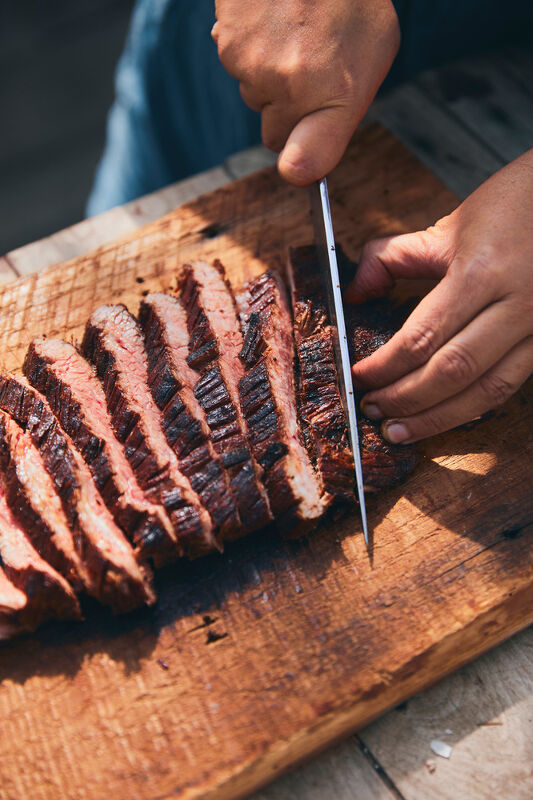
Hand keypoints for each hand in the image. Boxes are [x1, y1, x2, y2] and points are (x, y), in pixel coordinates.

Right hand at [212, 0, 399, 184]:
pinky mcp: (227, 45)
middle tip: (310, 64)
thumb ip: (344, 111)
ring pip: (255, 96)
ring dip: (270, 74)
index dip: (302, 164)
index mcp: (335, 93)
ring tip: (294, 31)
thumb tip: (303, 159)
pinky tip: (272, 20)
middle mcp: (290, 88)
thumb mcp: (377, 47)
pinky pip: (236, 65)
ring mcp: (254, 68)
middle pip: (275, 131)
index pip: (306, 162)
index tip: (299, 165)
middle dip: (289, 110)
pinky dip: (250, 48)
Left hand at [345, 150, 532, 443]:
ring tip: (400, 431)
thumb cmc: (513, 209)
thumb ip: (392, 258)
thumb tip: (354, 293)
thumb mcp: (448, 227)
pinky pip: (511, 387)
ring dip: (438, 419)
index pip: (422, 337)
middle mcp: (518, 305)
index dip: (385, 366)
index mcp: (483, 272)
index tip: (359, 377)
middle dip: (405, 399)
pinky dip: (473, 407)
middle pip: (452, 372)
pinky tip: (444, 416)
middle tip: (372, 410)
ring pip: (486, 392)